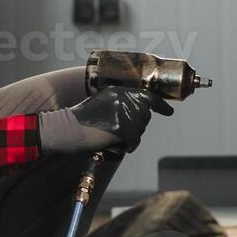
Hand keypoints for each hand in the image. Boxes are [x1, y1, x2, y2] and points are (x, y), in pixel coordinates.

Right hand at [38, 87, 173, 154]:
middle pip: (144, 116)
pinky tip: (115, 143)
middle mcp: (123, 99)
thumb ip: (120, 102)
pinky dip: (128, 145)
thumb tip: (140, 108)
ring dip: (131, 136)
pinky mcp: (122, 128)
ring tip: (111, 135)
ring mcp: (123, 113)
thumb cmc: (82, 119)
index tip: (169, 111)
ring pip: (140, 129)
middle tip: (118, 130)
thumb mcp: (101, 102)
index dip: (160, 105)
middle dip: (136, 125)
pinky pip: (134, 140)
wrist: (66, 128)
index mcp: (118, 91)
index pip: (147, 96)